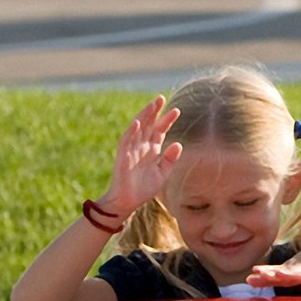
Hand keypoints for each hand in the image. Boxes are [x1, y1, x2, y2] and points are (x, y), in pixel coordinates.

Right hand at [100, 96, 182, 217]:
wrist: (129, 202)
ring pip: (137, 129)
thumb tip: (178, 144)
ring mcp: (131, 150)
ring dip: (143, 117)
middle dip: (154, 112)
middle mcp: (141, 147)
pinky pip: (126, 142)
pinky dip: (131, 132)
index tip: (177, 110)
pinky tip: (137, 122)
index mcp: (151, 150)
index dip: (167, 120)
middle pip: (147, 125)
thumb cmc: (144, 188)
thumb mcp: (162, 173)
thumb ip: (170, 159)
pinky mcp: (123, 157)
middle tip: (161, 98)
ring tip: (151, 105)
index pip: (159, 131)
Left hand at [248, 240, 300, 291]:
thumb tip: (247, 281)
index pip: (272, 275)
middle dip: (270, 272)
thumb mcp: (289, 272)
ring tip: (277, 273)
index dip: (262, 278)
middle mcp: (296, 269)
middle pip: (281, 272)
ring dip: (287, 273)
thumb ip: (271, 279)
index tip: (248, 280)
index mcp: (288, 271)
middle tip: (257, 272)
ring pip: (296, 272)